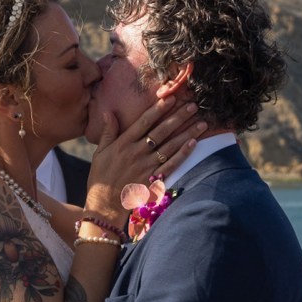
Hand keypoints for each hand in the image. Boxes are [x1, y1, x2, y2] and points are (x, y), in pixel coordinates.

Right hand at [85, 98, 205, 220]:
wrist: (104, 204)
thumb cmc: (100, 177)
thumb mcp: (100, 152)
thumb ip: (107, 132)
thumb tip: (108, 112)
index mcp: (123, 144)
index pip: (143, 122)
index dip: (158, 109)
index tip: (171, 97)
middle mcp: (136, 153)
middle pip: (161, 131)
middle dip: (178, 117)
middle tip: (194, 106)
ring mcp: (146, 166)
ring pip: (170, 146)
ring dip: (187, 133)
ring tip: (201, 123)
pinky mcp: (153, 179)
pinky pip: (171, 165)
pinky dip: (183, 154)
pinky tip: (193, 144)